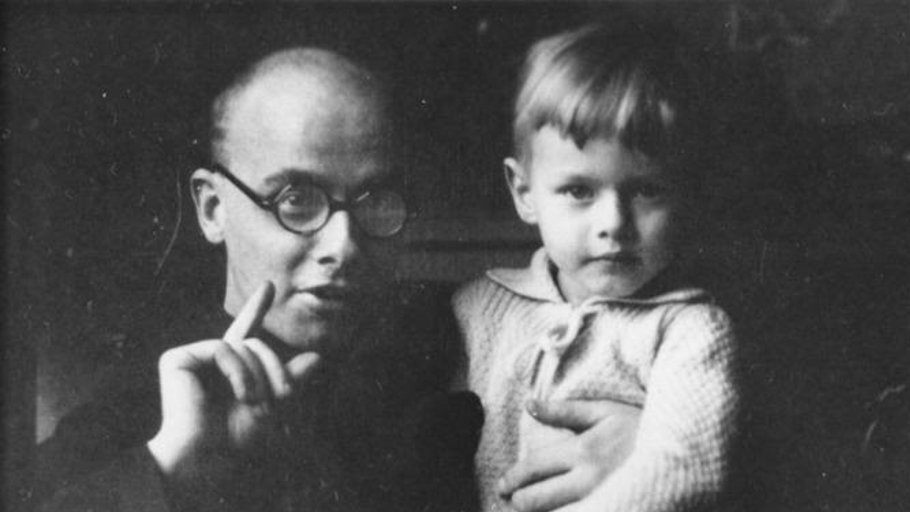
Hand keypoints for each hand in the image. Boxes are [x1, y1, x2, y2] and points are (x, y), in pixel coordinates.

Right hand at [147, 281, 322, 482]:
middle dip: (275, 368)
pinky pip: (223, 348)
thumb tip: (317, 358)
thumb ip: (292, 380)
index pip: (247, 333)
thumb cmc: (234, 440)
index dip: (256, 307)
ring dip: (258, 375)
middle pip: (256, 343)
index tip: (270, 285)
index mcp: (228, 369)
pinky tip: (239, 393)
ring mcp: (192, 357)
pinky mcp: (177, 358)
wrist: (203, 458)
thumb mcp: (272, 407)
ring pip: (244, 345)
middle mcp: (209, 360)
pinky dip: (239, 371)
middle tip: (282, 396)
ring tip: (255, 402)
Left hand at [499, 399, 640, 511]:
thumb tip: (529, 405)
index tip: (502, 486)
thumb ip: (565, 411)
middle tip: (510, 501)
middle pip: (536, 501)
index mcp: (583, 451)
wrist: (687, 453)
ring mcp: (602, 500)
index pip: (533, 468)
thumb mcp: (606, 412)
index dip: (512, 479)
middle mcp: (588, 481)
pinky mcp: (616, 509)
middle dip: (518, 503)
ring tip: (530, 510)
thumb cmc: (643, 429)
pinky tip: (559, 511)